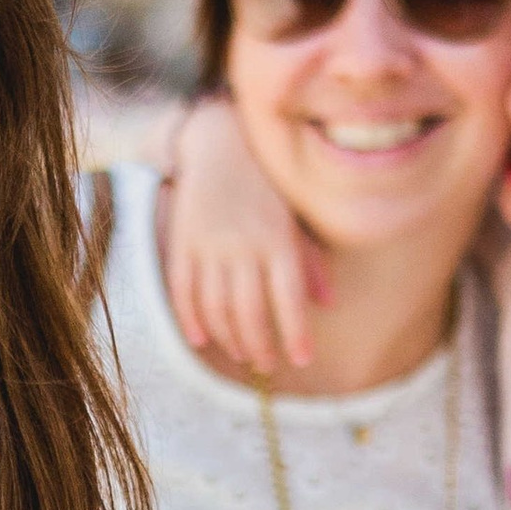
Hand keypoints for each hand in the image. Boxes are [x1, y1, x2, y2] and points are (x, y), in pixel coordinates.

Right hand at [158, 97, 329, 372]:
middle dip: (261, 346)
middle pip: (250, 312)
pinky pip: (183, 291)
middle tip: (268, 365)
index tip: (302, 360)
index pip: (288, 300)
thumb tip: (327, 303)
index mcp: (278, 239)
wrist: (220, 145)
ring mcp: (210, 245)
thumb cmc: (267, 186)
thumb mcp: (295, 218)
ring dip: (229, 338)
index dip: (296, 335)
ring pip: (216, 308)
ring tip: (242, 353)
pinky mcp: (182, 243)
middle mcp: (244, 245)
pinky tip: (201, 340)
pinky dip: (190, 320)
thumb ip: (310, 260)